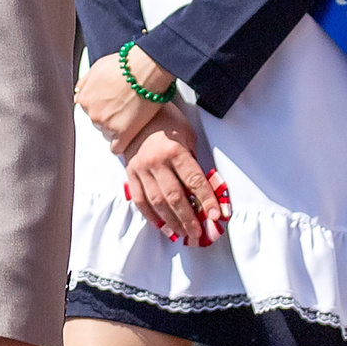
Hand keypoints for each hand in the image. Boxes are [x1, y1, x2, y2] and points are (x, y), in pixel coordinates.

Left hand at [74, 47, 173, 152]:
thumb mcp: (96, 68)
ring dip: (117, 129)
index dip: (103, 107)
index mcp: (84, 99)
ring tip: (132, 119)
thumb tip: (77, 95)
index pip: (89, 111)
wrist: (145, 68)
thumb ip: (84, 84)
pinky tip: (130, 136)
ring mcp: (107, 124)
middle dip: (110, 118)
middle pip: (98, 123)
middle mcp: (92, 114)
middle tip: (125, 110)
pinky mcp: (124, 133)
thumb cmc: (124, 65)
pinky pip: (117, 148)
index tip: (113, 105)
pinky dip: (122, 145)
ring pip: (108, 134)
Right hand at [122, 109, 225, 246]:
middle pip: (174, 197)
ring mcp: (141, 169)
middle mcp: (156, 162)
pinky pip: (139, 199)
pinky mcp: (130, 173)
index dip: (206, 200)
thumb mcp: (187, 136)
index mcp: (174, 151)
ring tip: (183, 234)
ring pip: (156, 202)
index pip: (193, 181)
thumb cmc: (168, 122)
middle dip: (188, 218)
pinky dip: (150, 215)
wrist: (137, 111)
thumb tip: (202, 191)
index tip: (216, 216)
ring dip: (171, 221)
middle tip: (198, 233)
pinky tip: (161, 225)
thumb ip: (193, 162)